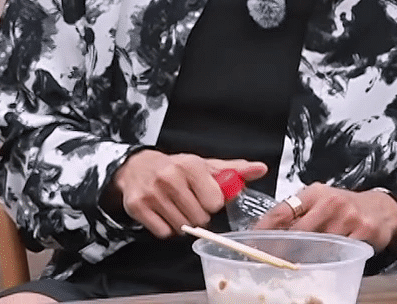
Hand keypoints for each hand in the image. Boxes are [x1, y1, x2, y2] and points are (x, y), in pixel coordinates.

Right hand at [108, 151, 267, 237]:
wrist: (136, 167)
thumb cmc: (176, 169)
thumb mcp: (204, 166)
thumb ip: (233, 170)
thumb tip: (260, 169)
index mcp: (190, 165)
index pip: (215, 202)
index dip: (212, 203)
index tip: (204, 196)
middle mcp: (169, 177)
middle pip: (199, 218)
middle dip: (197, 215)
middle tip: (188, 203)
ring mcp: (152, 193)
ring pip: (181, 227)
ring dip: (181, 222)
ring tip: (175, 207)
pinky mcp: (137, 206)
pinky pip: (163, 232)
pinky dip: (165, 228)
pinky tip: (163, 214)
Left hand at [253, 184, 396, 250]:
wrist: (381, 208)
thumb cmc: (343, 206)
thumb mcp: (319, 200)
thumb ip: (297, 212)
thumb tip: (266, 230)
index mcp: (314, 193)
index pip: (282, 210)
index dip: (265, 227)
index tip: (254, 239)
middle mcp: (330, 203)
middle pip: (297, 231)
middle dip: (281, 246)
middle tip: (269, 257)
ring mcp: (348, 218)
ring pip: (317, 244)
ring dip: (304, 255)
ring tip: (292, 262)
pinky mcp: (363, 233)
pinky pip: (340, 251)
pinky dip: (328, 258)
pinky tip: (321, 262)